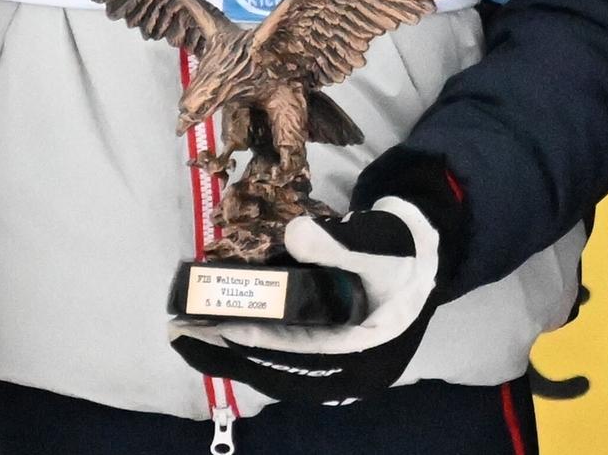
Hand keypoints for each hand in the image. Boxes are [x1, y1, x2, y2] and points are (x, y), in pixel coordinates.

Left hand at [169, 198, 443, 403]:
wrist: (427, 253)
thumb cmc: (405, 252)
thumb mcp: (379, 244)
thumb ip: (341, 243)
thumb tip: (295, 234)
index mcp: (366, 360)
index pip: (299, 363)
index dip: (254, 349)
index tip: (214, 333)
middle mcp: (347, 374)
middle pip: (279, 371)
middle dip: (228, 355)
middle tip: (181, 335)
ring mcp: (335, 365)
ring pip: (275, 365)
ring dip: (233, 349)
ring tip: (189, 332)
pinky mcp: (325, 350)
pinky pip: (280, 352)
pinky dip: (250, 339)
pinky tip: (220, 325)